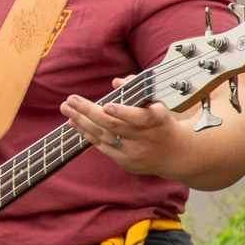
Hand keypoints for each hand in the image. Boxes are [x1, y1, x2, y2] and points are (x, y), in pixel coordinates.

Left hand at [61, 77, 185, 176]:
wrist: (177, 154)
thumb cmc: (162, 123)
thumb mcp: (157, 104)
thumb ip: (138, 90)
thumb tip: (117, 82)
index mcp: (157, 121)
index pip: (140, 117)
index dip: (123, 112)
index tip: (107, 105)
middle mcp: (145, 138)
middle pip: (114, 126)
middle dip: (89, 112)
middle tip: (71, 100)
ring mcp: (135, 152)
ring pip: (104, 136)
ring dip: (82, 122)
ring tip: (67, 109)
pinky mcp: (126, 162)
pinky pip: (102, 147)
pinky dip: (87, 134)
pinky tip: (75, 123)